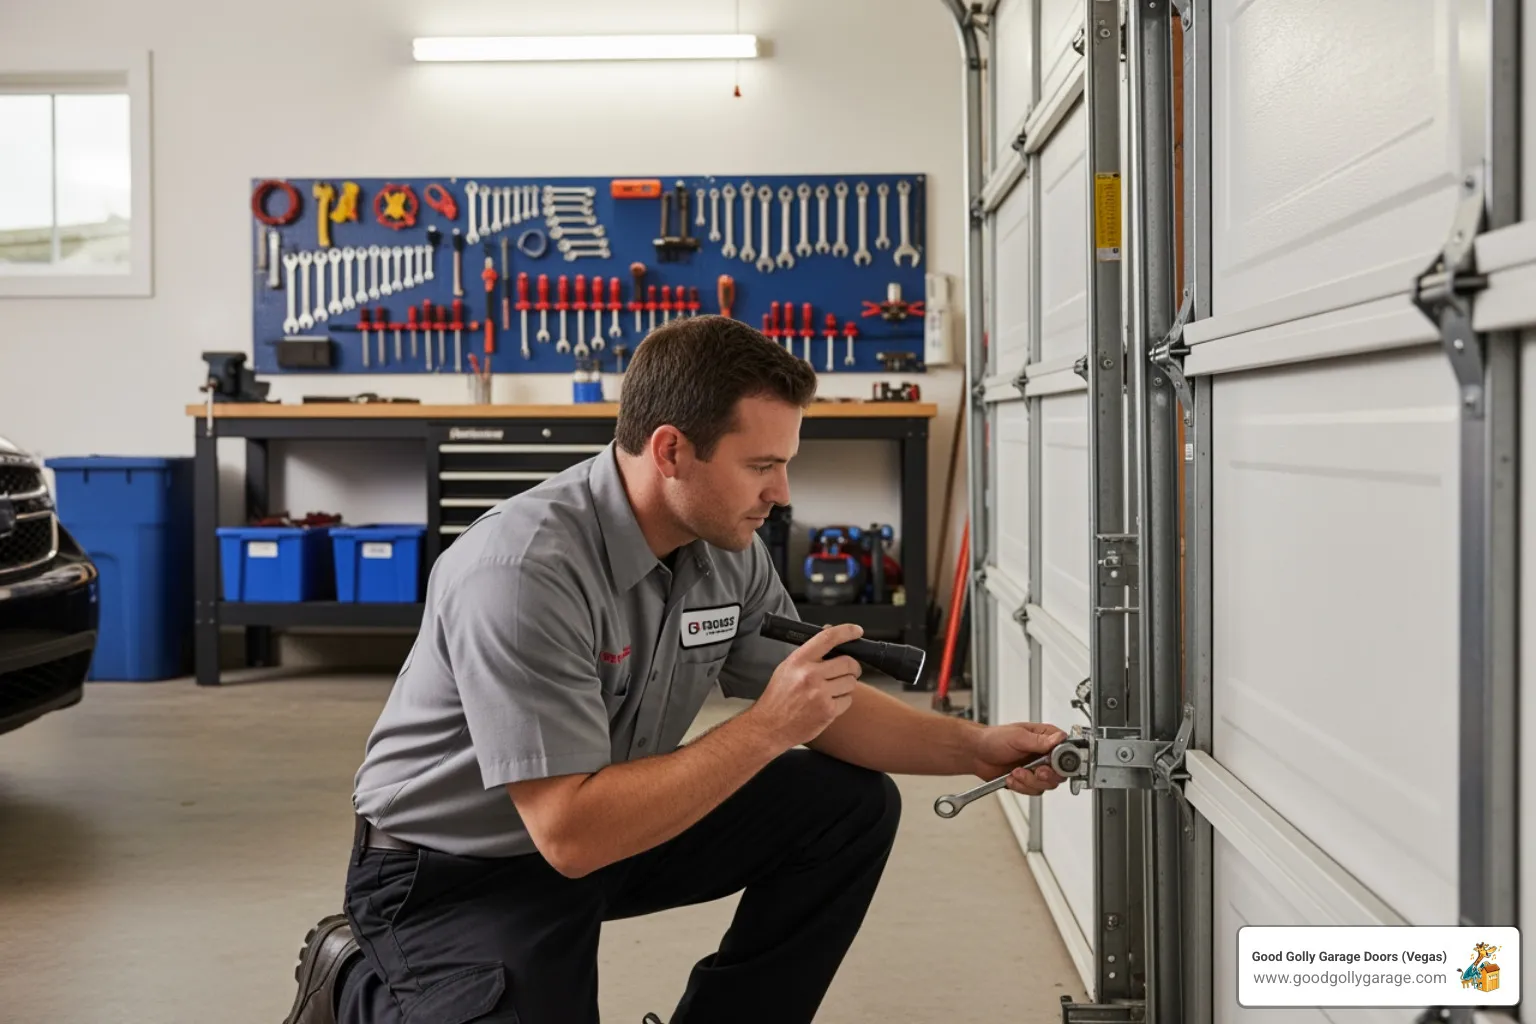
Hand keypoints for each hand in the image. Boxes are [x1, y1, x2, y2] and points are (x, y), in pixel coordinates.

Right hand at [745, 622, 863, 750]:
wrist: (770, 726)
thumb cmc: (778, 697)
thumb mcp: (787, 668)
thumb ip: (809, 653)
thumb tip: (829, 635)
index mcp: (799, 661)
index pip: (828, 638)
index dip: (846, 631)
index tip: (857, 631)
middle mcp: (810, 675)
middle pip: (848, 662)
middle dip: (853, 667)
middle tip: (849, 670)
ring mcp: (820, 694)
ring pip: (851, 682)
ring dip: (846, 685)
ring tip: (832, 690)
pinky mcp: (827, 711)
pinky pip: (848, 700)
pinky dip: (842, 702)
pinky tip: (829, 703)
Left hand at [970, 721, 1068, 795]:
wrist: (976, 753)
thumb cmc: (993, 739)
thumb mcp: (1017, 736)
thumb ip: (1040, 741)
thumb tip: (1060, 738)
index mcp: (1047, 738)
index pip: (1067, 752)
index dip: (1063, 762)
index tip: (1051, 765)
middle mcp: (1045, 754)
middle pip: (1060, 773)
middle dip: (1045, 776)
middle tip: (1035, 772)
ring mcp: (1037, 768)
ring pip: (1047, 784)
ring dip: (1030, 781)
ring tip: (1016, 772)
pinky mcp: (1029, 780)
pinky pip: (1034, 791)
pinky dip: (1022, 787)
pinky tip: (1012, 778)